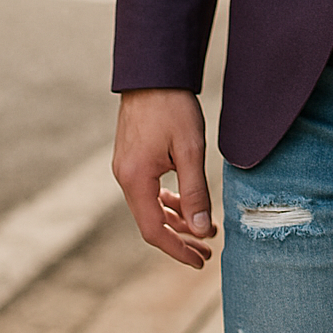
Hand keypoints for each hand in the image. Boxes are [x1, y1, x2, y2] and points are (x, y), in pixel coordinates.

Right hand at [112, 89, 216, 267]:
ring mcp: (126, 167)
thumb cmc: (173, 107)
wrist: (154, 73)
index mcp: (135, 180)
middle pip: (151, 222)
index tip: (200, 260)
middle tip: (208, 248)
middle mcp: (124, 177)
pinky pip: (147, 190)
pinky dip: (167, 200)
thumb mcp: (191, 149)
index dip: (177, 250)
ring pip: (150, 206)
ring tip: (204, 226)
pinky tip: (184, 201)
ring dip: (175, 218)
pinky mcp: (131, 157)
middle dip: (180, 238)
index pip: (154, 231)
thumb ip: (195, 191)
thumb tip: (200, 230)